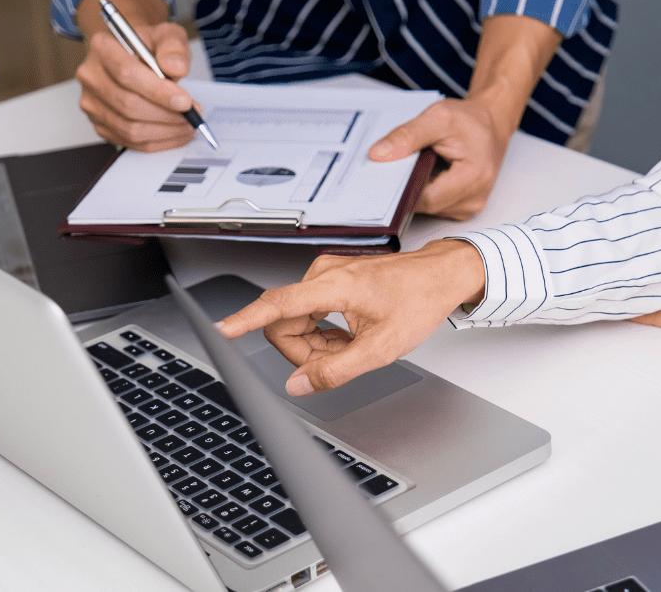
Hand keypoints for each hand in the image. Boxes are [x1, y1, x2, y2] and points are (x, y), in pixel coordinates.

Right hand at [76, 23, 196, 150]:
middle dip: (166, 114)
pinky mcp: (100, 125)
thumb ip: (173, 47)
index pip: (127, 73)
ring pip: (130, 128)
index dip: (158, 91)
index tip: (185, 101)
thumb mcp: (167, 35)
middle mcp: (91, 76)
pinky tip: (175, 132)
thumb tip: (176, 68)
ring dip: (165, 131)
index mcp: (102, 47)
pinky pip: (131, 142)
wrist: (136, 57)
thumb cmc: (149, 47)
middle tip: (192, 114)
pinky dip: (158, 141)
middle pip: (128, 104)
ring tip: (187, 124)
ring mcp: (92, 103)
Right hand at [217, 239, 486, 394]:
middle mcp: (322, 274)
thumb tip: (299, 385)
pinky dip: (324, 333)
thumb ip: (335, 370)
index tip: (220, 329)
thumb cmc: (418, 301)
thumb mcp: (381, 348)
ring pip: (295, 322)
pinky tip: (349, 336)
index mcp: (332, 285)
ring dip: (317, 344)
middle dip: (305, 351)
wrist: (440, 275)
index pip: (276, 305)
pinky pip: (308, 314)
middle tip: (340, 359)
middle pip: (284, 324)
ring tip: (353, 346)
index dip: (244, 321)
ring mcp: (324, 275)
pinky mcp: (328, 280)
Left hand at [369, 98, 509, 220]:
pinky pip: (434, 206)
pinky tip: (426, 173)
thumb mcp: (437, 117)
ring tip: (420, 164)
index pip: (426, 198)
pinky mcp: (462, 208)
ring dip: (417, 188)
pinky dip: (425, 190)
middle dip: (408, 186)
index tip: (386, 174)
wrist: (490, 124)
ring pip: (427, 208)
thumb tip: (378, 155)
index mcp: (474, 178)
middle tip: (401, 164)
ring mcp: (469, 207)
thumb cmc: (470, 121)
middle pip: (425, 205)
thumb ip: (407, 136)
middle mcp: (474, 199)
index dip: (402, 187)